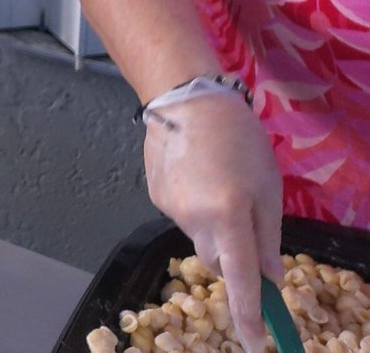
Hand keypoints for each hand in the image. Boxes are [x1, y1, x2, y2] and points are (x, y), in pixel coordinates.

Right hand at [143, 90, 281, 352]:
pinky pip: (182, 215)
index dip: (249, 313)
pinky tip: (196, 174)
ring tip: (216, 182)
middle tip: (242, 221)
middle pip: (215, 259)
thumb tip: (270, 275)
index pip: (240, 277)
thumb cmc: (238, 138)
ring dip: (212, 225)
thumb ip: (268, 235)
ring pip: (198, 236)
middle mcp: (194, 218)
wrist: (185, 97)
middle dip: (230, 255)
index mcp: (228, 214)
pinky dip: (193, 206)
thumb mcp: (267, 185)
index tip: (255, 342)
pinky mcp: (155, 195)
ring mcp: (169, 208)